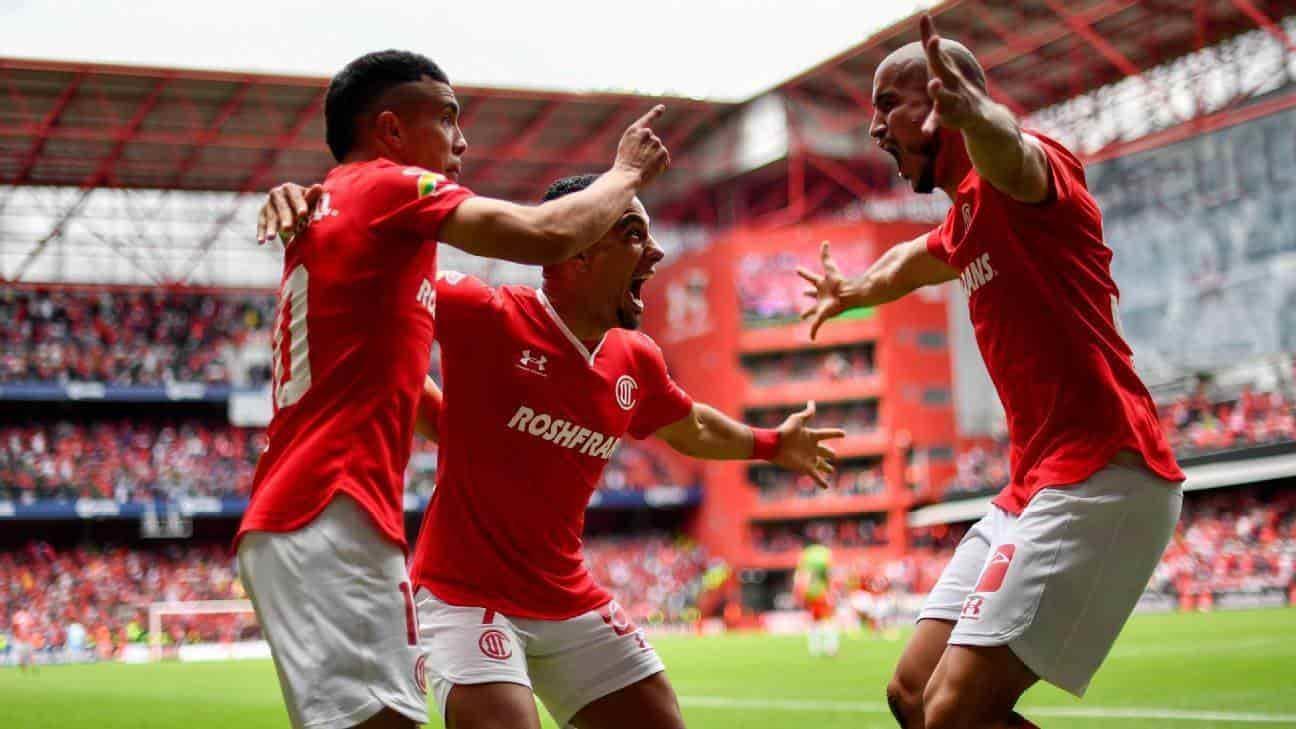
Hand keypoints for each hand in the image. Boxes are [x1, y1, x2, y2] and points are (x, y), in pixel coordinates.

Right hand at [257, 183, 322, 243]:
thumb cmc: (306, 204)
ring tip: (272, 237)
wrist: (294, 207)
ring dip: (271, 227)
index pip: (295, 196)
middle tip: (288, 228)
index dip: (299, 204)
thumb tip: (319, 187)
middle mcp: (276, 193)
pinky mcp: (262, 213)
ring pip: (270, 216)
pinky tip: (261, 242)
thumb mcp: (310, 200)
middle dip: (285, 218)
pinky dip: (261, 232)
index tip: (303, 213)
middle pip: (281, 206)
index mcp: (290, 188)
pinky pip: (261, 223)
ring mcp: (268, 203)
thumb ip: (313, 196)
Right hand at [613, 105, 670, 187]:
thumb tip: (651, 136)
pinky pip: (665, 157)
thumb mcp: (626, 147)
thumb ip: (638, 138)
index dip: (655, 113)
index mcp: (633, 130)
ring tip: (644, 165)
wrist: (627, 176)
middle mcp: (645, 133)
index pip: (647, 119)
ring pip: (659, 148)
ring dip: (655, 156)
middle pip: (653, 139)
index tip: (662, 108)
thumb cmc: (624, 164)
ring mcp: (655, 142)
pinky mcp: (663, 152)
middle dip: (649, 149)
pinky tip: (652, 169)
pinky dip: (661, 164)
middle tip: (639, 160)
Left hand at [770, 401, 845, 489]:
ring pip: (821, 464)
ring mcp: (809, 458)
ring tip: (831, 470)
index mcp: (811, 436)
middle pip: (823, 451)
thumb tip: (812, 402)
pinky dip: (821, 482)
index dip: (835, 433)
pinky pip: (816, 476)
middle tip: (833, 455)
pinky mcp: (805, 468)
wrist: (774, 444)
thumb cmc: (785, 431)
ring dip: (826, 468)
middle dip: (829, 453)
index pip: (826, 434)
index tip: (844, 434)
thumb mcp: (797, 420)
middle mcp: (811, 447)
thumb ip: (807, 413)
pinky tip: (826, 487)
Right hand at [797, 241, 847, 340]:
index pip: (811, 278)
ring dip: (808, 314)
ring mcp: (822, 306)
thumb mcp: (830, 267)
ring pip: (813, 312)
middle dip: (807, 294)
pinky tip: (812, 338)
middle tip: (803, 293)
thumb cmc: (840, 282)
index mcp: (821, 285)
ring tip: (803, 317)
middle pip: (812, 294)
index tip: (797, 269)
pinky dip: (814, 332)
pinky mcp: (822, 316)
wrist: (849, 295)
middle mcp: (821, 295)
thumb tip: (825, 242)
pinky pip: (816, 326)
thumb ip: (826, 255)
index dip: (804, 274)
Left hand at [919, 14, 983, 134]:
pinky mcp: (950, 119)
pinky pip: (938, 122)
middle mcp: (952, 84)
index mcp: (947, 71)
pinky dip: (931, 126)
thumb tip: (923, 14)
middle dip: (938, 59)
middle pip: (945, 72)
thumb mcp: (942, 63)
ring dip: (940, 92)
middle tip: (932, 45)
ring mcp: (953, 101)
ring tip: (933, 85)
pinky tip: (924, 132)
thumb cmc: (954, 83)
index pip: (939, 57)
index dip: (935, 48)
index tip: (931, 37)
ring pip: (945, 97)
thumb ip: (930, 41)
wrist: (980, 114)